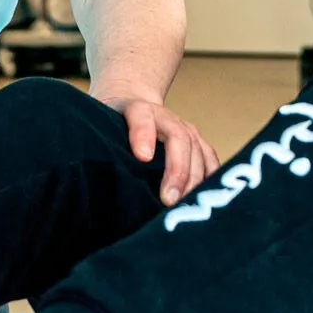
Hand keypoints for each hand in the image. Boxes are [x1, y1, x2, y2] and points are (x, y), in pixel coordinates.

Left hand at [98, 93, 218, 205]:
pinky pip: (210, 159)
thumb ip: (102, 145)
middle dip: (177, 170)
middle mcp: (166, 117)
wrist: (134, 106)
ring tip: (185, 206)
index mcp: (138, 110)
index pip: (141, 116)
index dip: (143, 135)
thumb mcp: (101, 129)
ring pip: (198, 150)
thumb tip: (103, 181)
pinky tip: (206, 199)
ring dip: (194, 180)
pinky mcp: (197, 142)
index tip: (142, 157)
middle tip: (169, 200)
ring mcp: (185, 128)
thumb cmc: (113, 125)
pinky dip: (211, 178)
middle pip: (179, 138)